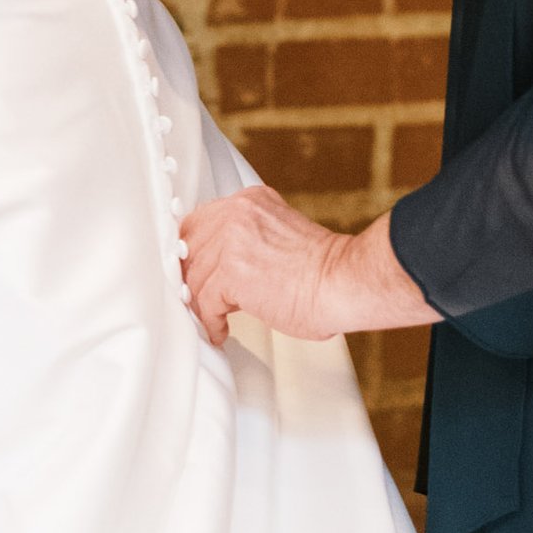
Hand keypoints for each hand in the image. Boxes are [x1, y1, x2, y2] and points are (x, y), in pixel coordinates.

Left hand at [179, 188, 439, 349]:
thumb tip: (225, 268)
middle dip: (192, 279)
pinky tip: (221, 330)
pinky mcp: (231, 272)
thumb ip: (249, 239)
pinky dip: (211, 321)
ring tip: (214, 320)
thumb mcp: (278, 236)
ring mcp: (232, 241)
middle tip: (200, 302)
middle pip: (189, 247)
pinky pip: (204, 302)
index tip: (195, 274)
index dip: (194, 253)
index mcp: (250, 201)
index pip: (201, 223)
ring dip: (201, 304)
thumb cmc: (323, 270)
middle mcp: (237, 213)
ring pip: (194, 277)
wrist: (343, 283)